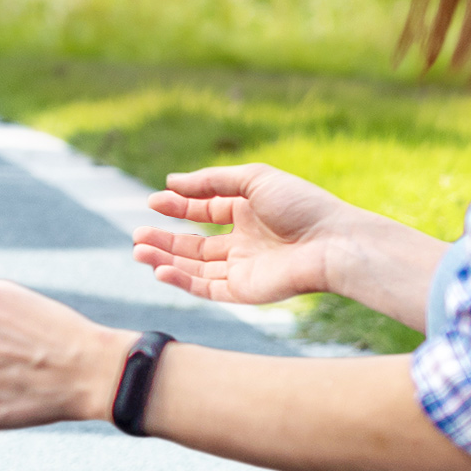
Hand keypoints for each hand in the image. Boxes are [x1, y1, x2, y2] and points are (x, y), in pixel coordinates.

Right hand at [133, 164, 355, 306]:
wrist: (332, 243)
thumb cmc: (301, 206)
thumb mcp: (253, 179)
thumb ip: (210, 181)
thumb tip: (171, 182)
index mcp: (248, 213)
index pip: (204, 211)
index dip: (178, 207)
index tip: (153, 202)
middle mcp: (243, 243)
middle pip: (195, 244)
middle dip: (165, 239)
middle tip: (137, 235)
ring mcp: (242, 269)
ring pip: (195, 268)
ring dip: (165, 259)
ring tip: (138, 250)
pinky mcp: (244, 291)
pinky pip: (206, 288)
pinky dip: (181, 280)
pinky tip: (160, 269)